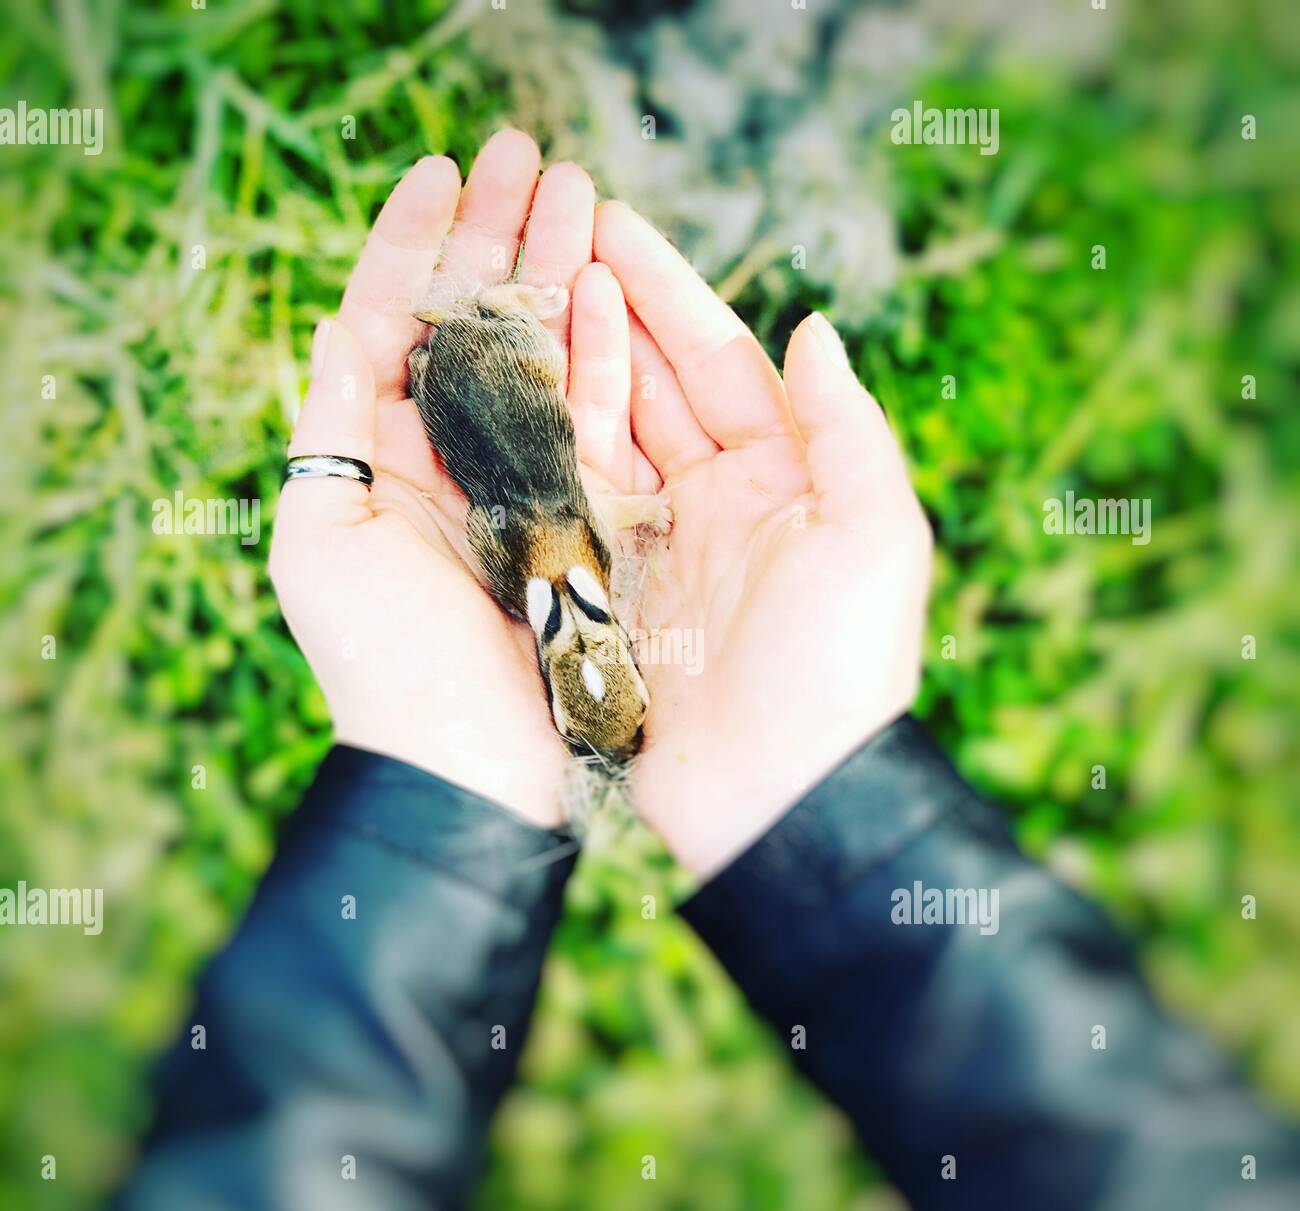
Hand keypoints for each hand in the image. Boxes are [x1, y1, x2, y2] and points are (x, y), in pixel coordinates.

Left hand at [270, 133, 598, 826]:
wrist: (473, 764)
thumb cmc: (384, 661)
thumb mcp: (325, 535)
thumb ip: (334, 422)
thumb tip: (346, 324)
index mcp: (380, 455)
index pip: (394, 321)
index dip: (412, 242)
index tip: (441, 168)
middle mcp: (453, 459)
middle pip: (474, 321)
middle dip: (498, 234)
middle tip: (531, 152)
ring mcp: (523, 482)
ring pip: (538, 352)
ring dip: (554, 269)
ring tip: (581, 192)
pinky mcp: (584, 512)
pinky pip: (593, 414)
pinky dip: (599, 347)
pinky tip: (609, 286)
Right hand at [573, 202, 931, 877]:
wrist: (781, 798)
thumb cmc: (842, 667)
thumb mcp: (875, 536)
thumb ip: (845, 428)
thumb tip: (813, 327)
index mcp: (782, 478)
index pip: (719, 362)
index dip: (669, 290)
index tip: (613, 222)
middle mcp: (714, 502)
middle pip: (652, 386)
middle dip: (604, 310)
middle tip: (543, 236)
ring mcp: (654, 548)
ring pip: (600, 435)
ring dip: (563, 366)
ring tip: (510, 293)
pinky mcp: (605, 597)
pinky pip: (564, 508)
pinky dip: (535, 454)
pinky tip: (498, 400)